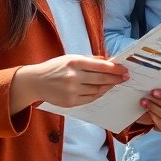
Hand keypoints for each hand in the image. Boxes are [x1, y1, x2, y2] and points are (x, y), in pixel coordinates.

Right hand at [12, 55, 128, 111]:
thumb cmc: (55, 67)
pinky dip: (99, 94)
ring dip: (108, 87)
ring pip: (97, 90)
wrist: (36, 81)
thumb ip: (90, 61)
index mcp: (74, 62)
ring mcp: (72, 91)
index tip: (124, 70)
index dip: (115, 69)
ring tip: (114, 84)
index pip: (100, 66)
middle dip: (116, 79)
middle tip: (125, 78)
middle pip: (101, 79)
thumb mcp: (70, 58)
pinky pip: (90, 99)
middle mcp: (73, 77)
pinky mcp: (71, 102)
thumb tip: (109, 62)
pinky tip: (103, 90)